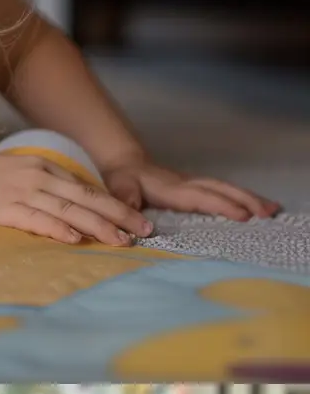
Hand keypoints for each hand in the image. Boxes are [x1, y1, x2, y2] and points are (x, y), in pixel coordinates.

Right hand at [0, 153, 154, 246]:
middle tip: (145, 231)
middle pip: (86, 198)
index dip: (114, 205)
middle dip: (119, 216)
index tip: (136, 220)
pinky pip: (37, 219)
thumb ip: (40, 188)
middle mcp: (37, 175)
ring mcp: (20, 190)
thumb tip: (68, 212)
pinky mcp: (2, 206)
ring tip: (121, 241)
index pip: (86, 188)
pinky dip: (58, 229)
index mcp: (42, 166)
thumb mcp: (13, 176)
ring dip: (98, 226)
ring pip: (69, 210)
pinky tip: (76, 239)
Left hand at [102, 161, 279, 222]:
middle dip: (247, 201)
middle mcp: (189, 184)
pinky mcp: (197, 187)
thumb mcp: (120, 193)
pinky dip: (241, 197)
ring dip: (250, 198)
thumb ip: (127, 208)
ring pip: (227, 188)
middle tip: (269, 214)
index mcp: (174, 190)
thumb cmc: (124, 181)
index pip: (202, 198)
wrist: (127, 164)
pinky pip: (223, 191)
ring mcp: (195, 184)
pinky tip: (255, 205)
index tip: (244, 216)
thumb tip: (141, 230)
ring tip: (273, 209)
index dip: (223, 206)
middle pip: (222, 190)